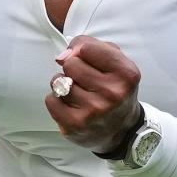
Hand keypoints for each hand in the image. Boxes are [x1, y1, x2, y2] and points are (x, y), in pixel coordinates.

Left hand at [45, 35, 141, 152]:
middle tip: (84, 79)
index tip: (86, 59)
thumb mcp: (116, 61)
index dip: (81, 50)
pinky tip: (70, 104)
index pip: (86, 48)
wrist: (121, 129)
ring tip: (77, 91)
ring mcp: (93, 111)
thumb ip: (91, 46)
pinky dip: (56, 99)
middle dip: (73, 67)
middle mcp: (112, 93)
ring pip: (58, 81)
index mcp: (126, 74)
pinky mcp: (75, 125)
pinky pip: (51, 100)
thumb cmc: (114, 88)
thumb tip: (61, 56)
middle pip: (71, 63)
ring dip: (63, 83)